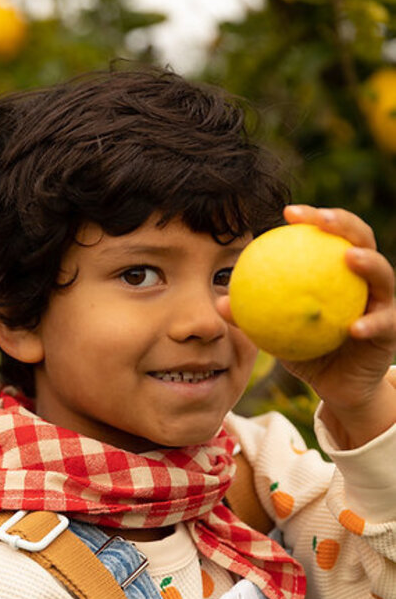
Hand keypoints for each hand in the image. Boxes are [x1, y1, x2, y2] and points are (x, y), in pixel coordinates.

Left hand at [225, 205, 395, 446]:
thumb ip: (253, 315)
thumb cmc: (305, 350)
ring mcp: (381, 301)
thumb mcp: (275, 333)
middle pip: (360, 239)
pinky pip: (382, 323)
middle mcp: (363, 279)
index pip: (327, 235)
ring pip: (382, 274)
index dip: (312, 217)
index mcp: (335, 272)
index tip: (288, 213)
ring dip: (369, 262)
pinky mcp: (390, 329)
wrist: (336, 386)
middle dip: (344, 222)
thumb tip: (220, 303)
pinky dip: (370, 323)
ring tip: (350, 258)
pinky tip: (354, 327)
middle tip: (322, 220)